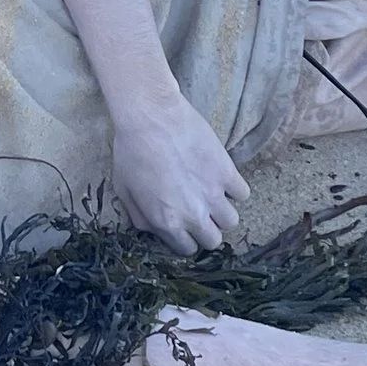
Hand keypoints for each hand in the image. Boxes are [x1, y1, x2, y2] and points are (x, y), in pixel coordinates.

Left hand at [111, 95, 249, 255]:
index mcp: (167, 222)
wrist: (151, 116)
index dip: (186, 239)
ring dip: (223, 213)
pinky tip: (223, 180)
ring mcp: (213, 193)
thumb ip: (140, 217)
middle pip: (213, 240)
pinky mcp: (227, 172)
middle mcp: (193, 214)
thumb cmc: (131, 151)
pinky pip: (243, 194)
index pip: (187, 249)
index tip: (184, 227)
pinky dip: (235, 190)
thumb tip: (152, 229)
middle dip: (206, 230)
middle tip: (199, 213)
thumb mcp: (124, 190)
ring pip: (232, 221)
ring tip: (213, 198)